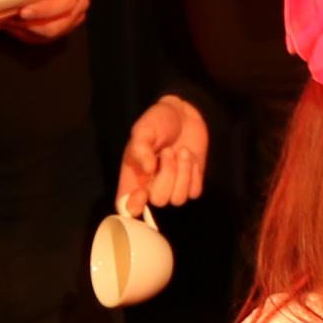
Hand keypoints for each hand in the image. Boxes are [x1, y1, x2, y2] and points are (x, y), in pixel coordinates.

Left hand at [0, 0, 95, 39]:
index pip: (64, 3)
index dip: (43, 10)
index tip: (21, 11)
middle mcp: (78, 6)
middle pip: (54, 26)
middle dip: (26, 25)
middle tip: (2, 17)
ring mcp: (71, 18)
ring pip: (46, 35)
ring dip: (22, 30)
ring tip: (1, 18)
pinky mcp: (60, 25)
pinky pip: (41, 35)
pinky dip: (23, 31)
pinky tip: (8, 21)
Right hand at [119, 95, 209, 209]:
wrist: (183, 114)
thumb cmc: (157, 122)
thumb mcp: (144, 130)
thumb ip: (141, 148)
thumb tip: (148, 169)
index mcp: (133, 177)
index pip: (128, 207)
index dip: (134, 208)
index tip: (142, 192)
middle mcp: (151, 187)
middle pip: (159, 201)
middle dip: (167, 175)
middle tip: (167, 151)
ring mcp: (172, 187)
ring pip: (179, 199)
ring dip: (183, 172)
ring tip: (181, 151)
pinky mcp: (191, 184)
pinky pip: (194, 192)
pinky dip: (194, 174)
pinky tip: (189, 157)